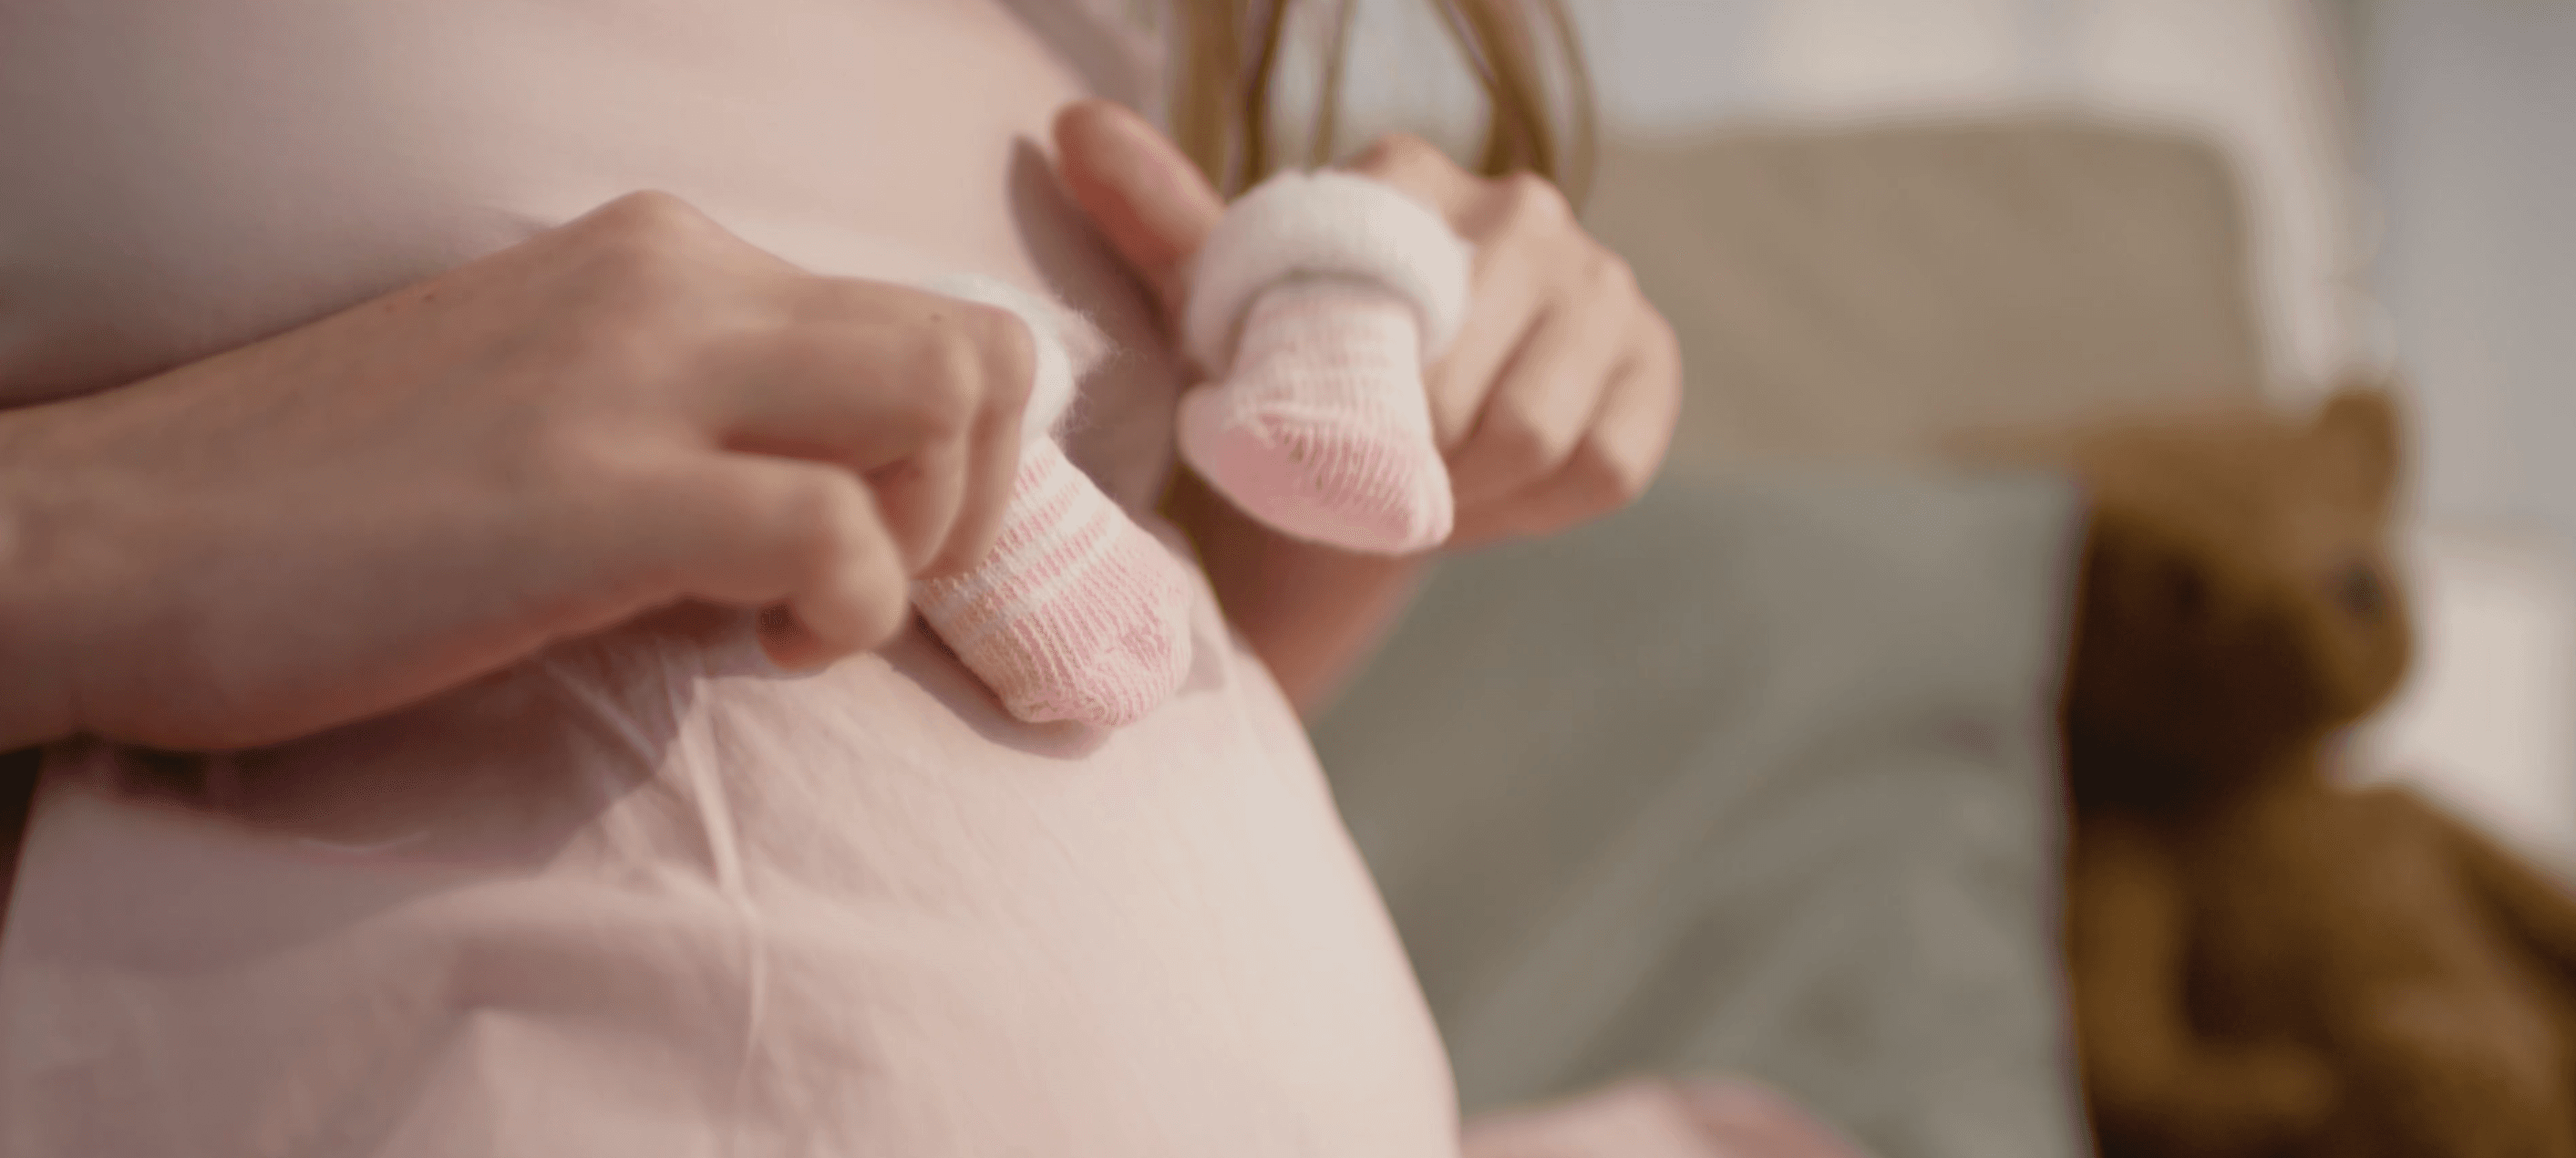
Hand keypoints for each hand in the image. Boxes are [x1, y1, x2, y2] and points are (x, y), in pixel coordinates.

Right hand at [0, 191, 1032, 749]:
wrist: (109, 538)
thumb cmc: (327, 505)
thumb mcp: (548, 399)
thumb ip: (691, 407)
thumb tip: (836, 493)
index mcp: (663, 256)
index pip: (919, 317)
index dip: (955, 454)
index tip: (884, 544)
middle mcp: (670, 277)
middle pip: (973, 344)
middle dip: (979, 494)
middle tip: (878, 586)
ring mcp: (633, 373)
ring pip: (943, 395)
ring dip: (930, 535)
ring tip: (817, 615)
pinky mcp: (593, 492)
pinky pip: (837, 530)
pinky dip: (852, 609)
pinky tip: (767, 652)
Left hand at [1054, 100, 1680, 548]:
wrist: (1358, 466)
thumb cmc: (1281, 383)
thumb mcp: (1214, 314)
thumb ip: (1158, 221)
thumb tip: (1072, 127)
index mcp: (1408, 178)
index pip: (1391, 323)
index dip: (1352, 421)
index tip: (1317, 446)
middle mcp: (1522, 208)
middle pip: (1470, 394)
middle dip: (1409, 471)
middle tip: (1366, 486)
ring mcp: (1603, 281)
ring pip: (1539, 434)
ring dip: (1469, 494)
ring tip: (1422, 490)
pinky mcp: (1653, 362)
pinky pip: (1604, 464)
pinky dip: (1538, 508)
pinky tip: (1492, 491)